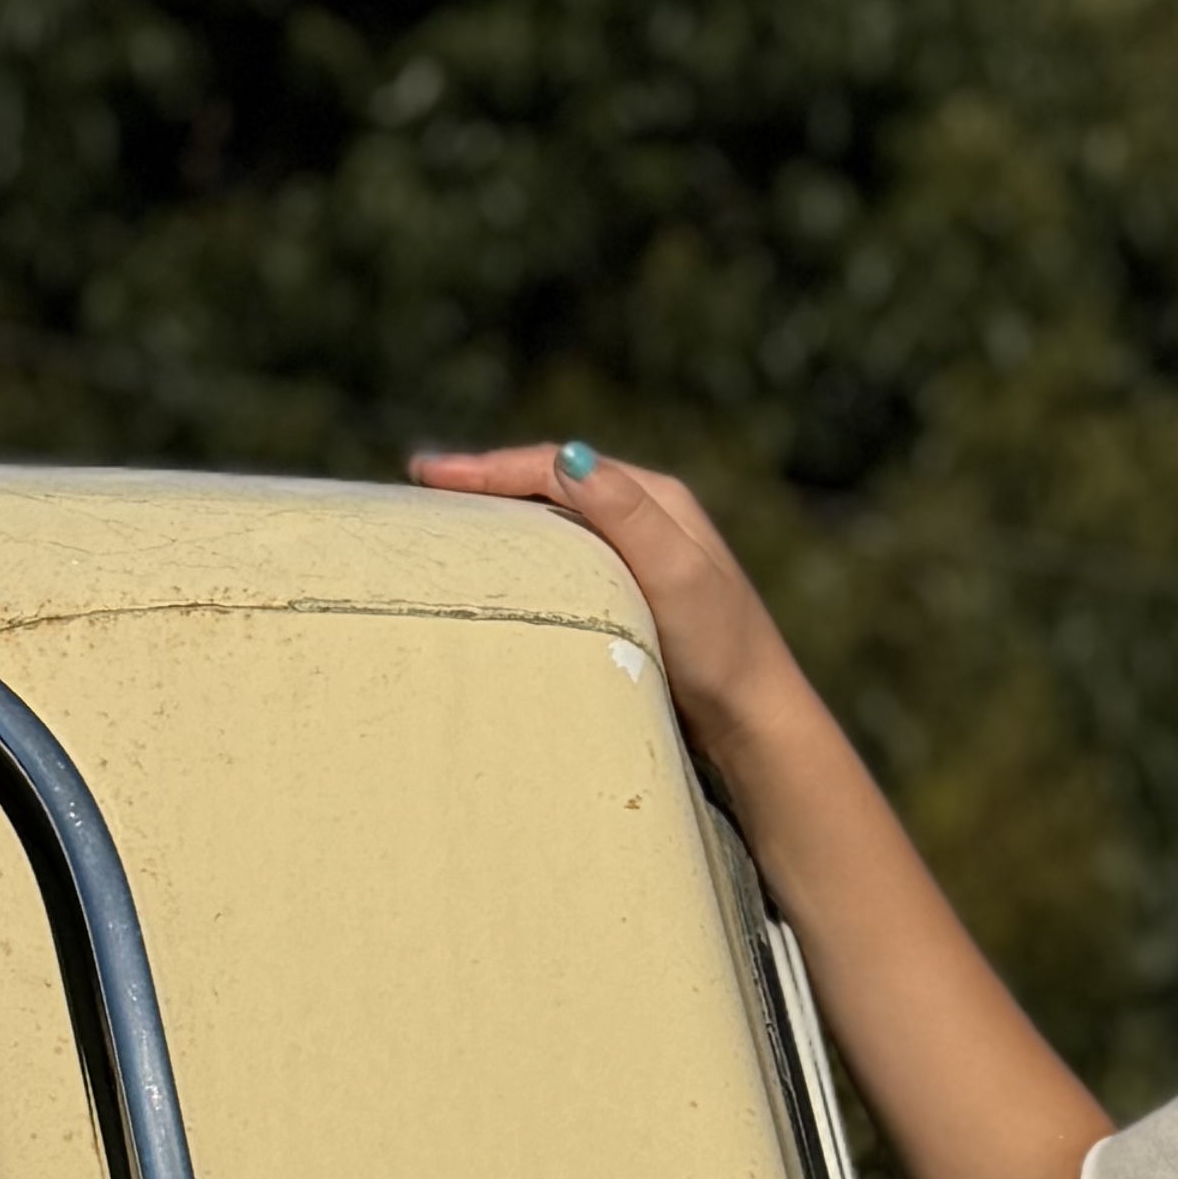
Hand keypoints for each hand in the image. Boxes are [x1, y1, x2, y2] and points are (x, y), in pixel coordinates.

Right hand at [408, 442, 800, 768]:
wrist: (756, 721)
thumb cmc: (720, 650)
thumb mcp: (675, 572)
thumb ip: (625, 512)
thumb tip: (571, 457)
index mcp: (657, 500)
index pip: (558, 467)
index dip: (490, 467)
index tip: (429, 474)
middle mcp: (650, 519)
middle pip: (553, 486)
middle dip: (487, 482)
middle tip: (421, 482)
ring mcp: (642, 559)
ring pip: (556, 523)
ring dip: (502, 515)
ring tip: (444, 515)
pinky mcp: (634, 599)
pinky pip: (565, 560)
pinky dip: (524, 552)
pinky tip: (497, 566)